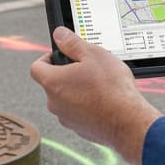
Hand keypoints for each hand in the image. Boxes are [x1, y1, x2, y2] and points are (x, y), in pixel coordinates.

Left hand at [30, 27, 161, 164]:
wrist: (128, 122)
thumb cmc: (111, 88)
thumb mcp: (93, 55)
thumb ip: (72, 43)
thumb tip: (59, 35)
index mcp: (52, 82)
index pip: (36, 67)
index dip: (47, 58)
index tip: (61, 55)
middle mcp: (54, 103)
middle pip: (52, 83)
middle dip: (67, 74)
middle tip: (87, 68)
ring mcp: (66, 118)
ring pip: (66, 99)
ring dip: (77, 90)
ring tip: (99, 85)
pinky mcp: (79, 129)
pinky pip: (78, 112)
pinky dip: (87, 106)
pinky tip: (105, 101)